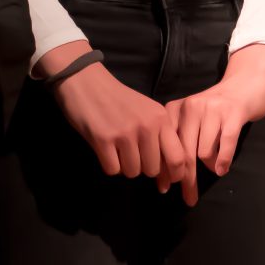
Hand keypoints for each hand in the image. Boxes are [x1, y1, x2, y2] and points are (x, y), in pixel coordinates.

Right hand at [54, 61, 189, 191]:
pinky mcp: (103, 140)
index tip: (168, 182)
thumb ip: (159, 135)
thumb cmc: (118, 99)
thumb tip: (170, 171)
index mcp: (160, 118)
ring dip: (125, 166)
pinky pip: (113, 170)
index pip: (178, 157)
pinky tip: (106, 150)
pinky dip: (109, 165)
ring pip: (133, 172)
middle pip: (153, 170)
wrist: (86, 82)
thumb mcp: (146, 111)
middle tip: (133, 156)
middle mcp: (146, 126)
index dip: (174, 175)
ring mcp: (125, 133)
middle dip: (143, 168)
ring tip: (118, 149)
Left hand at [165, 44, 264, 206]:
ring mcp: (213, 110)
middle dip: (185, 179)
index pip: (165, 146)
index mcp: (175, 110)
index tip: (164, 188)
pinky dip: (223, 161)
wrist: (245, 84)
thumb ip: (180, 142)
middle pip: (184, 153)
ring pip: (203, 152)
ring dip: (209, 166)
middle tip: (189, 198)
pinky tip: (223, 170)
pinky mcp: (233, 113)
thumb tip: (169, 177)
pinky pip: (225, 145)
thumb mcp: (192, 119)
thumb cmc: (216, 108)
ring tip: (215, 167)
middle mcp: (191, 108)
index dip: (164, 170)